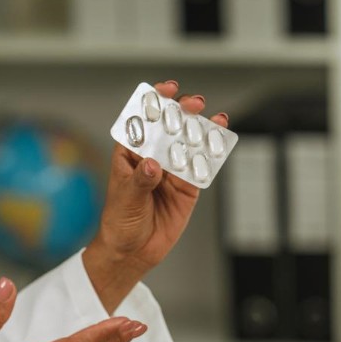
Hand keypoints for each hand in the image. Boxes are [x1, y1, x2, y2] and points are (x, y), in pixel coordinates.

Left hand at [84, 80, 228, 310]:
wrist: (133, 252)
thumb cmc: (120, 221)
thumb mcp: (125, 200)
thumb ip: (139, 181)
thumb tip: (153, 165)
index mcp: (131, 153)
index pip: (142, 121)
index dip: (154, 102)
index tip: (166, 90)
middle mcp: (153, 157)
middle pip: (170, 127)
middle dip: (182, 111)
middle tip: (194, 103)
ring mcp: (172, 171)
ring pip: (189, 144)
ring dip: (202, 129)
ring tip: (215, 118)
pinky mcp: (188, 187)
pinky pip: (203, 168)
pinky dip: (213, 155)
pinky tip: (221, 143)